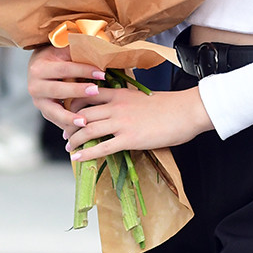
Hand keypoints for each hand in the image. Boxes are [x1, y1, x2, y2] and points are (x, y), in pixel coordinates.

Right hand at [27, 45, 104, 132]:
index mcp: (39, 68)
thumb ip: (79, 53)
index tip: (101, 73)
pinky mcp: (44, 111)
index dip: (83, 70)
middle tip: (95, 91)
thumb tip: (102, 54)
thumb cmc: (58, 56)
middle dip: (77, 91)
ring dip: (69, 117)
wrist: (40, 66)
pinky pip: (57, 120)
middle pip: (58, 90)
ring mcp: (38, 101)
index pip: (65, 69)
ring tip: (84, 123)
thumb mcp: (65, 51)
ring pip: (54, 111)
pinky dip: (68, 125)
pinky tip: (81, 131)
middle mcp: (34, 86)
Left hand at [66, 84, 214, 160]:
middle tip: (65, 133)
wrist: (187, 111)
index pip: (87, 95)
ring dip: (74, 140)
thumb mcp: (143, 97)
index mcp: (120, 93)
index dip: (73, 105)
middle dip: (69, 125)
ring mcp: (121, 123)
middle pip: (82, 114)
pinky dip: (86, 154)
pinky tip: (77, 159)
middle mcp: (116, 106)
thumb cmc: (170, 105)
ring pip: (87, 130)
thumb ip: (127, 101)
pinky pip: (101, 147)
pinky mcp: (128, 139)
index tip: (68, 113)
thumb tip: (120, 110)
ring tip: (69, 147)